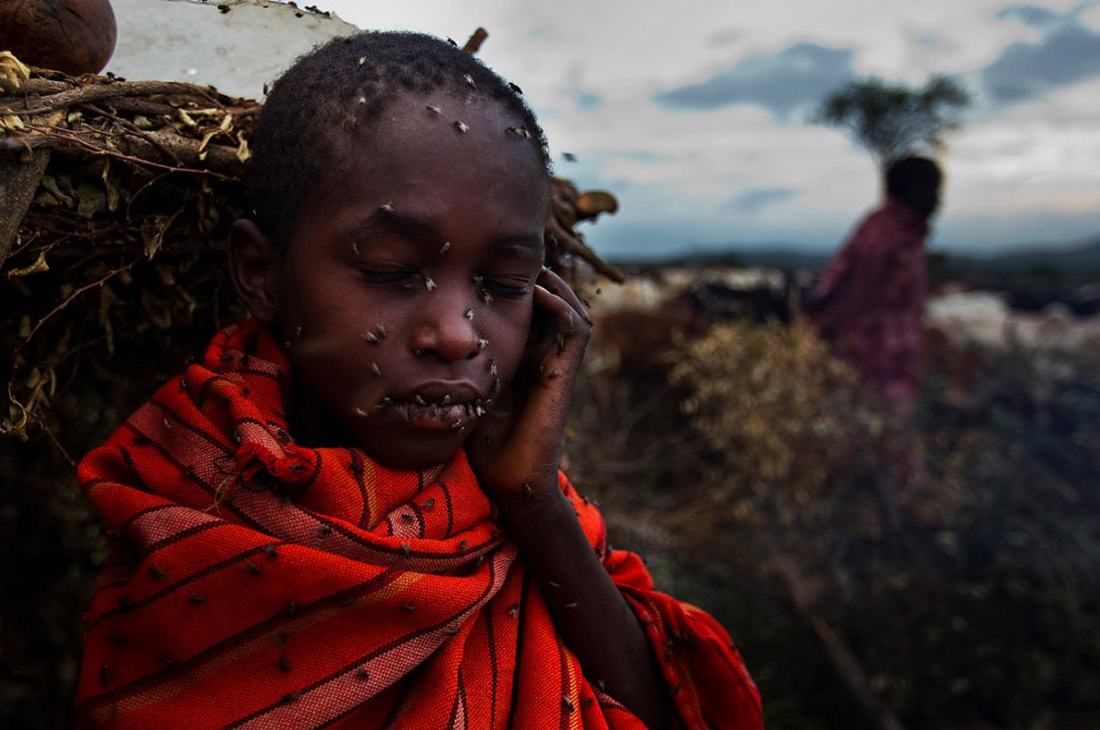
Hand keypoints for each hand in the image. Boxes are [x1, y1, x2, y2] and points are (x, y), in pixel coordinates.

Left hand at [466, 267, 590, 497]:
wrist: (508, 479)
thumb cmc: (480, 442)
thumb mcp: (459, 388)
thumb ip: (449, 363)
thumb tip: (415, 338)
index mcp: (521, 354)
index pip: (524, 305)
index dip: (511, 280)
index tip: (484, 256)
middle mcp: (542, 354)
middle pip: (550, 299)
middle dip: (535, 272)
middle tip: (513, 248)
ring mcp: (556, 363)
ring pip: (569, 307)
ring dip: (553, 281)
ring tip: (531, 261)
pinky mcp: (564, 374)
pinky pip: (574, 330)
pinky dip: (561, 306)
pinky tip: (537, 292)